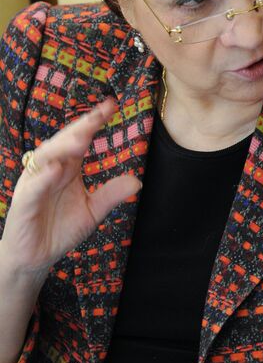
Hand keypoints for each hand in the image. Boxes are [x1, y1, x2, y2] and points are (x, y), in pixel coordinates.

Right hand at [0, 98, 140, 280]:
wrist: (35, 257)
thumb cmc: (59, 229)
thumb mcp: (92, 211)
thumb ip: (110, 194)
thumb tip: (137, 181)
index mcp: (66, 168)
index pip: (80, 139)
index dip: (94, 122)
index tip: (112, 105)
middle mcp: (49, 170)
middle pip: (63, 142)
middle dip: (81, 126)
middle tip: (100, 113)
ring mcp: (34, 184)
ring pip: (46, 158)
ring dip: (63, 146)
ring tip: (82, 138)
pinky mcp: (23, 203)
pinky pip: (33, 187)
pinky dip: (43, 177)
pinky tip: (56, 169)